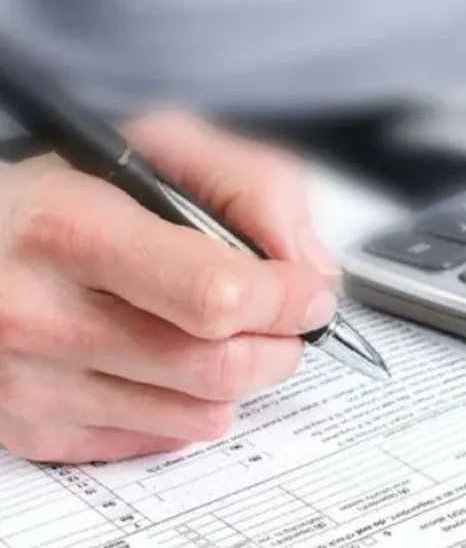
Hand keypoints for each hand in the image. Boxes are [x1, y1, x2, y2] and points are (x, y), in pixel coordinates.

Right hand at [0, 110, 338, 463]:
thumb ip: (253, 188)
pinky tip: (169, 365)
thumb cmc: (67, 195)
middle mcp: (38, 314)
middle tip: (284, 322)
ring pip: (200, 416)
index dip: (285, 299)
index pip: (216, 296)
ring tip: (228, 338)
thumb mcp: (157, 148)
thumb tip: (310, 270)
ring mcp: (30, 384)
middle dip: (279, 344)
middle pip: (219, 367)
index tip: (309, 292)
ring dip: (241, 378)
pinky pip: (158, 442)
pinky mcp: (33, 432)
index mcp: (71, 229)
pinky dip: (187, 407)